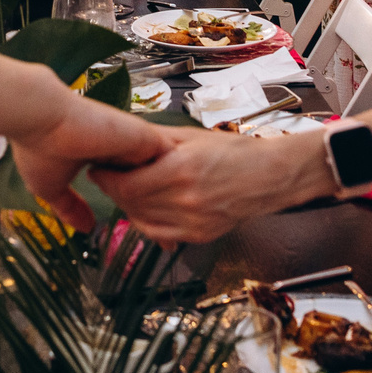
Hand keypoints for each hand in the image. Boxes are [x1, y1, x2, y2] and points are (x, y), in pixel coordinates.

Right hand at [8, 92, 172, 231]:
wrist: (39, 118)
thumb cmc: (38, 148)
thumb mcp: (51, 187)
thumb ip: (70, 207)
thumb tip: (85, 229)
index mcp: (102, 155)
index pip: (128, 181)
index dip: (134, 206)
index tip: (139, 229)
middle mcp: (120, 146)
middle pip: (150, 180)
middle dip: (157, 209)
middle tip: (164, 239)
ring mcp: (133, 141)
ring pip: (165, 173)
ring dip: (168, 198)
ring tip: (172, 226)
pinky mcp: (145, 137)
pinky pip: (173, 163)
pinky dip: (175, 182)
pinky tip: (176, 207)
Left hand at [89, 124, 336, 241]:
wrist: (272, 176)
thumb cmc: (236, 152)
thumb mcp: (192, 137)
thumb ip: (155, 141)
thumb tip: (124, 139)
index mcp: (181, 171)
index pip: (127, 185)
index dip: (106, 178)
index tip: (98, 167)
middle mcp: (186, 200)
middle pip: (131, 204)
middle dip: (113, 190)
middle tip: (107, 176)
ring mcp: (194, 222)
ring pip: (142, 222)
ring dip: (128, 207)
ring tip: (127, 190)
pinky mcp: (200, 236)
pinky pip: (161, 235)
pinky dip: (147, 223)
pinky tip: (146, 208)